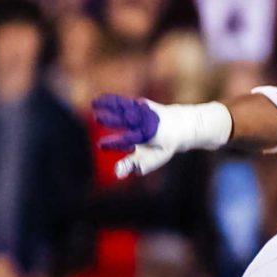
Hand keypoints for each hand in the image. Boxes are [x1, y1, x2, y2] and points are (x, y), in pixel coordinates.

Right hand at [93, 95, 220, 178]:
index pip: (129, 140)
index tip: (101, 145)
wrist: (183, 125)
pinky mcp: (143, 103)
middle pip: (126, 120)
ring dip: (109, 106)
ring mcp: (144, 112)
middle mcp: (146, 123)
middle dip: (112, 120)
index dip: (115, 143)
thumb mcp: (153, 157)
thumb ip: (135, 164)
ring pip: (124, 107)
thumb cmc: (165, 145)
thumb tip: (118, 175)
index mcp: (148, 137)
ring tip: (94, 104)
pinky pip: (124, 102)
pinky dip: (112, 101)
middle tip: (97, 119)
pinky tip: (99, 101)